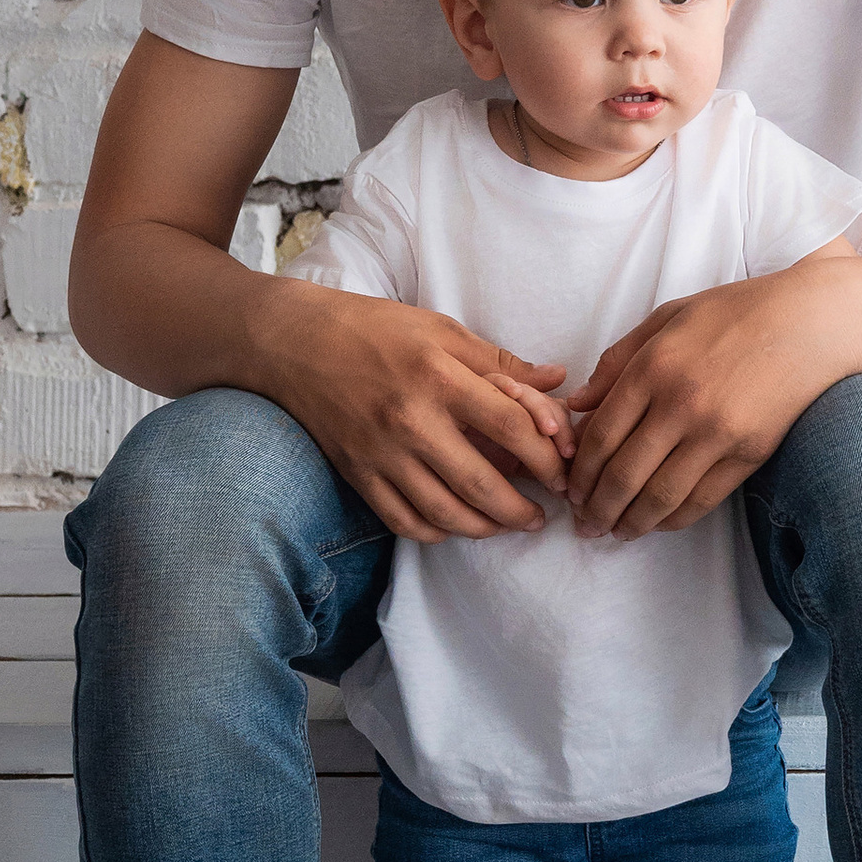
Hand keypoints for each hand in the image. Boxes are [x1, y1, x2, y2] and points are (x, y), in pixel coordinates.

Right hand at [262, 281, 574, 543]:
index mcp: (440, 378)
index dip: (548, 456)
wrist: (296, 343)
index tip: (564, 470)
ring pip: (445, 515)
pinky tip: (455, 525)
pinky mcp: (358, 475)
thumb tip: (558, 381)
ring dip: (486, 528)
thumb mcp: (443, 330)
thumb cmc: (376, 329)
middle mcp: (412, 422)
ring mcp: (382, 454)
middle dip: (523, 509)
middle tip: (544, 514)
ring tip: (508, 524)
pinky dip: (437, 533)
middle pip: (483, 484)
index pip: (511, 427)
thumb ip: (501, 363)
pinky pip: (404, 522)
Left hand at [562, 269, 847, 537]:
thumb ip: (617, 359)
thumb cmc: (735, 313)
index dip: (581, 472)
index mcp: (654, 368)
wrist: (810, 322)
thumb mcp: (668, 318)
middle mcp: (680, 405)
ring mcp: (717, 433)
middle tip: (585, 525)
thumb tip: (578, 405)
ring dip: (631, 523)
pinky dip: (673, 519)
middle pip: (624, 475)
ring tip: (616, 532)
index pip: (602, 437)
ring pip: (660, 497)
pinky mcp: (749, 454)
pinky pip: (702, 500)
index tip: (571, 490)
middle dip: (597, 508)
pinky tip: (658, 524)